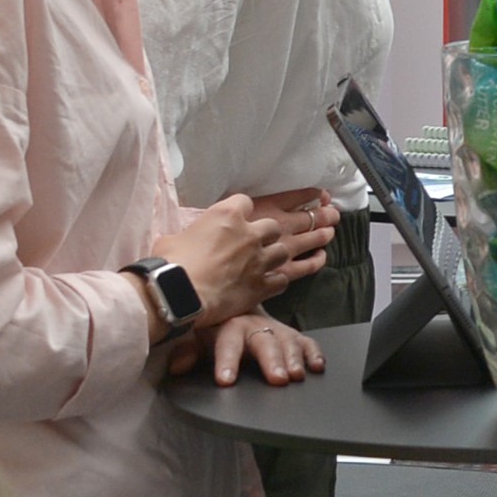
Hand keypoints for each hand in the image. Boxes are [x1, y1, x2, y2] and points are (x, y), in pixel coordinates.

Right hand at [160, 191, 337, 329]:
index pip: (245, 202)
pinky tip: (299, 271)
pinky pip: (287, 277)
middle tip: (304, 221)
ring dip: (304, 245)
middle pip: (276, 224)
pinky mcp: (264, 285)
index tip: (250, 211)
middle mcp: (250, 233)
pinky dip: (292, 274)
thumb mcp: (173, 238)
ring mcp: (260, 259)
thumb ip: (189, 234)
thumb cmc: (170, 264)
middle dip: (285, 226)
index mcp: (226, 214)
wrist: (180, 294)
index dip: (247, 208)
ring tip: (325, 236)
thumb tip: (181, 240)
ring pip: (289, 248)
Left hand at [171, 313, 326, 386]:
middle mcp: (256, 326)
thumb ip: (188, 350)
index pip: (228, 342)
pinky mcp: (291, 335)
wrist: (235, 301)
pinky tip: (317, 366)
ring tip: (297, 374)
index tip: (226, 380)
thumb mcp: (198, 335)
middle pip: (264, 342)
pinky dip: (313, 353)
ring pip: (287, 341)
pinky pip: (305, 342)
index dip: (227, 361)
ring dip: (294, 358)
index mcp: (230, 326)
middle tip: (277, 378)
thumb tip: (177, 366)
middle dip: (272, 360)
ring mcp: (275, 329)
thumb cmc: (216, 325)